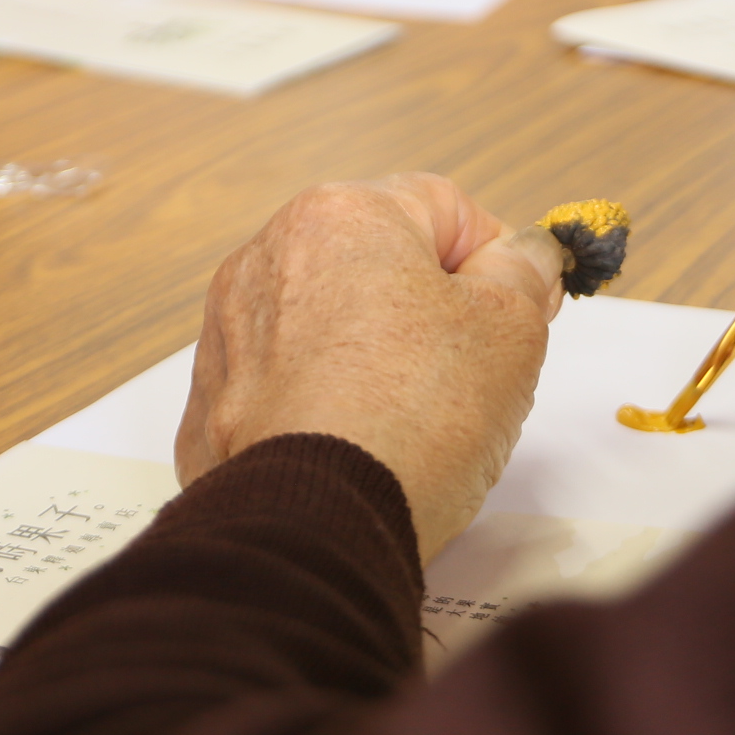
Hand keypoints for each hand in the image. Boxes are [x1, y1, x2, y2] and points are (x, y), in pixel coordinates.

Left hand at [176, 175, 565, 561]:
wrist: (315, 526)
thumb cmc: (411, 418)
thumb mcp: (510, 328)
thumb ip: (524, 271)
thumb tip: (522, 254)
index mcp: (342, 215)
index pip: (446, 208)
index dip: (495, 261)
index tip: (518, 311)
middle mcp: (269, 256)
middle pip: (379, 266)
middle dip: (430, 312)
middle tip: (470, 375)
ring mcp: (229, 332)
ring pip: (330, 327)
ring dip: (374, 359)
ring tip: (412, 423)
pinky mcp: (211, 404)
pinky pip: (288, 387)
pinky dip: (323, 408)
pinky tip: (357, 448)